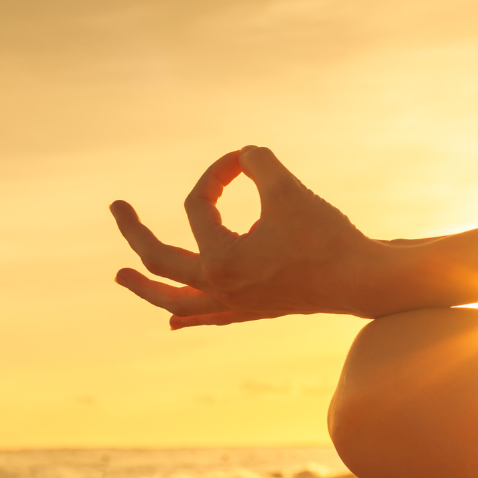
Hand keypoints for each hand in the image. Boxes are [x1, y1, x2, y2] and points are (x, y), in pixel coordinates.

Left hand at [110, 147, 376, 327]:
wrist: (362, 280)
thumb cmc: (326, 236)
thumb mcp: (287, 188)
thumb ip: (256, 161)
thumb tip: (241, 156)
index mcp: (220, 258)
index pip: (198, 206)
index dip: (215, 175)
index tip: (242, 161)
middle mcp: (219, 286)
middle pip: (159, 260)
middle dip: (133, 232)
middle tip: (115, 207)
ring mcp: (233, 304)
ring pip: (175, 300)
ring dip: (145, 287)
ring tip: (119, 276)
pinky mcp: (253, 311)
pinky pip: (210, 316)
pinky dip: (189, 315)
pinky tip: (173, 321)